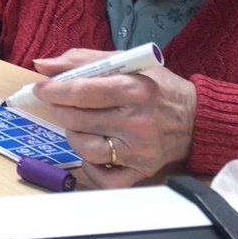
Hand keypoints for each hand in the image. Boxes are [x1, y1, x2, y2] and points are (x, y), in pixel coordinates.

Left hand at [33, 48, 196, 187]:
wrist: (197, 119)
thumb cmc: (158, 87)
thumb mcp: (125, 62)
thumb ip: (82, 60)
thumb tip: (42, 65)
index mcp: (135, 89)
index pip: (82, 92)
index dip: (53, 90)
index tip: (40, 88)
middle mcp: (138, 122)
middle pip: (78, 120)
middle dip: (59, 110)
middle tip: (58, 103)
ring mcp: (140, 150)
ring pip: (86, 149)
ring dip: (72, 135)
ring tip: (77, 124)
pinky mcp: (142, 171)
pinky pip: (105, 179)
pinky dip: (91, 168)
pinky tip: (93, 151)